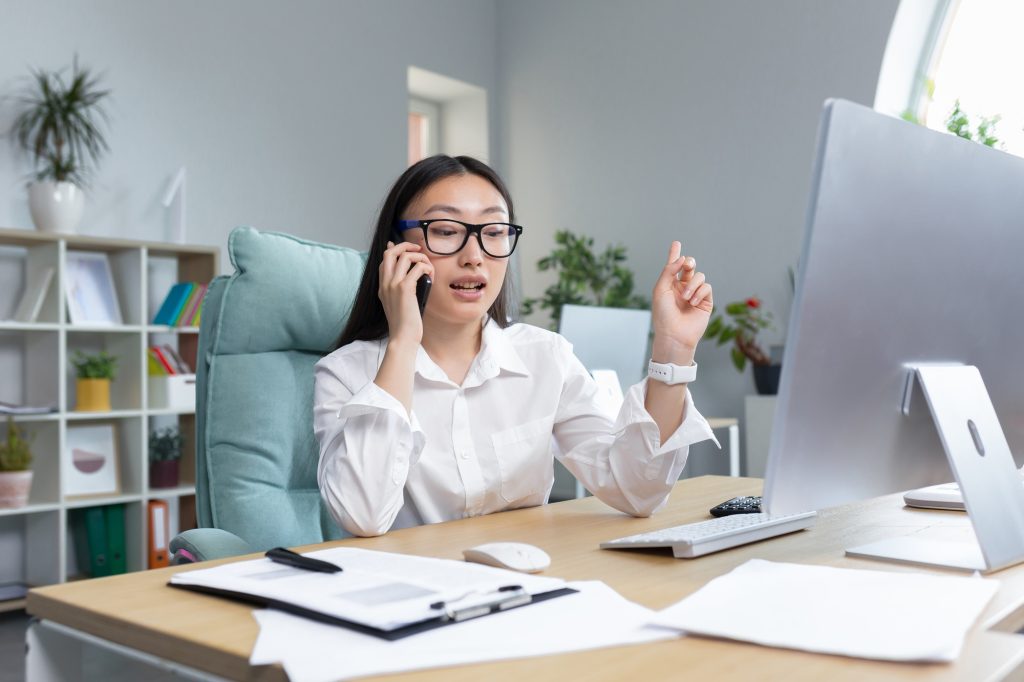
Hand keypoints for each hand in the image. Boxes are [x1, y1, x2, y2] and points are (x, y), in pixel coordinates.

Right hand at [378, 241, 433, 345]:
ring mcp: (393, 285)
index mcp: (382, 286)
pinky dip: (426, 267)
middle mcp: (385, 283)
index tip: (407, 248)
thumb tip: (411, 278)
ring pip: (405, 256)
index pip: (384, 260)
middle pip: (390, 252)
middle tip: (418, 249)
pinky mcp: (404, 288)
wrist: (402, 336)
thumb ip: (401, 290)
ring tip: (428, 267)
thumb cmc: (405, 324)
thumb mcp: (398, 304)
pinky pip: (417, 267)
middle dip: (405, 245)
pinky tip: (431, 275)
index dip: (395, 249)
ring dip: (420, 257)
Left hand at [650, 241, 712, 361]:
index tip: (676, 243)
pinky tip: (692, 302)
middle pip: (689, 267)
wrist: (674, 334)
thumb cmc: (663, 314)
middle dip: (689, 262)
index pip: (673, 267)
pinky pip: (707, 287)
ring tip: (685, 297)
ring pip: (699, 276)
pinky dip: (699, 292)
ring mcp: (695, 294)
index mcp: (670, 285)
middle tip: (687, 264)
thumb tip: (682, 258)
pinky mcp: (705, 302)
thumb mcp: (661, 290)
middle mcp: (682, 288)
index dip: (675, 255)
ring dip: (692, 285)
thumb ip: (669, 271)